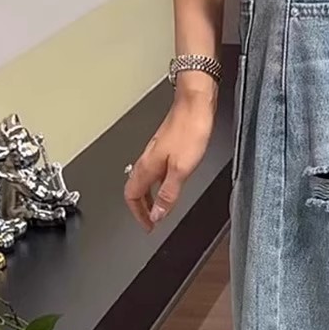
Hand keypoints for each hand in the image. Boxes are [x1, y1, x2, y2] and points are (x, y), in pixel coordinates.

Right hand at [124, 91, 214, 231]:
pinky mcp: (166, 146)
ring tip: (159, 208)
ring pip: (145, 179)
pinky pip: (155, 170)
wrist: (196, 103)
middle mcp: (147, 159)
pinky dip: (158, 184)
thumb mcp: (181, 169)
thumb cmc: (190, 129)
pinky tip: (170, 183)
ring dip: (149, 196)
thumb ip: (168, 194)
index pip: (132, 196)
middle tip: (150, 220)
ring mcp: (156, 152)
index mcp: (147, 166)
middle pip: (135, 189)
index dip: (138, 215)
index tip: (147, 226)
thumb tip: (157, 214)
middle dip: (141, 208)